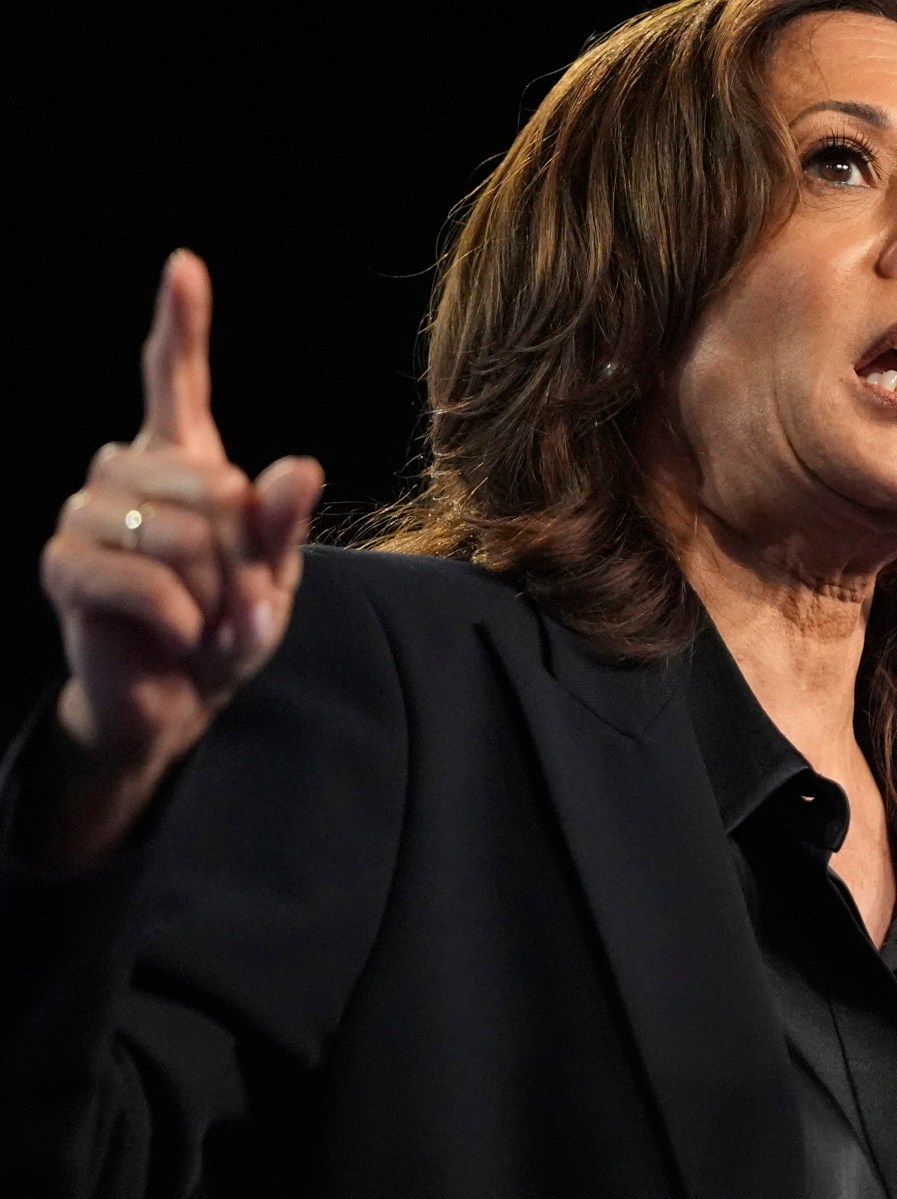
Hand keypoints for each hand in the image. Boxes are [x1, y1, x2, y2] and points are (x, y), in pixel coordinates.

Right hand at [23, 250, 323, 868]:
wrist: (175, 700)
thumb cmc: (226, 627)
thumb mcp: (274, 579)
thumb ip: (284, 525)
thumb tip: (300, 467)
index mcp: (184, 462)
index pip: (177, 381)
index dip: (181, 324)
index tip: (184, 266)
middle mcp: (127, 472)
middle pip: (210, 485)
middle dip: (243, 556)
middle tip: (239, 599)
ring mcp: (86, 514)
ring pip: (174, 533)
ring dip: (211, 589)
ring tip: (205, 617)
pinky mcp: (64, 565)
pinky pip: (138, 580)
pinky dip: (177, 617)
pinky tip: (176, 633)